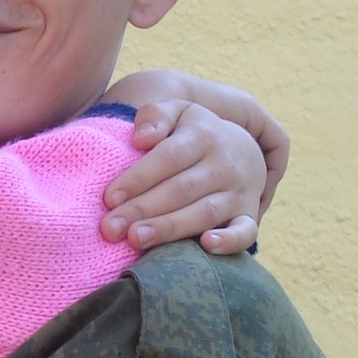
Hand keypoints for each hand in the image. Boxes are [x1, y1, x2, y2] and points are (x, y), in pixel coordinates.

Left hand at [99, 70, 288, 253]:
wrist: (243, 148)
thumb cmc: (194, 134)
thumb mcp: (177, 113)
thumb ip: (156, 116)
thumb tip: (141, 138)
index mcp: (203, 136)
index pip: (167, 158)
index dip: (138, 178)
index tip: (109, 198)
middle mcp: (223, 165)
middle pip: (180, 189)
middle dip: (143, 209)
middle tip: (110, 228)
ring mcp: (238, 192)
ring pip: (204, 212)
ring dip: (170, 228)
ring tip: (136, 240)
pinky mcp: (248, 216)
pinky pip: (245, 231)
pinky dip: (230, 241)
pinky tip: (206, 245)